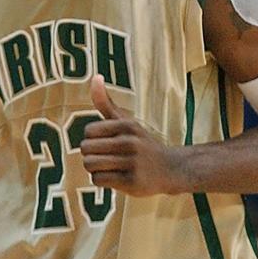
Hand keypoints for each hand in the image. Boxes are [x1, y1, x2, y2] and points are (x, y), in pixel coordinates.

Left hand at [80, 75, 177, 196]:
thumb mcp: (126, 122)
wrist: (172, 169)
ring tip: (109, 168)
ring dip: (95, 169)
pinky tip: (115, 178)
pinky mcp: (132, 182)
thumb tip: (95, 77)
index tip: (105, 143)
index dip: (92, 139)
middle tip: (106, 158)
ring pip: (90, 165)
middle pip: (85, 149)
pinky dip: (102, 181)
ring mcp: (132, 163)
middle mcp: (129, 142)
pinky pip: (99, 180)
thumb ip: (107, 102)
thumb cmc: (142, 144)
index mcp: (126, 125)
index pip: (88, 131)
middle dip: (91, 155)